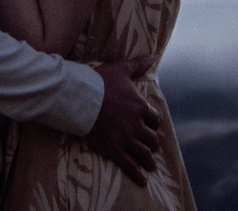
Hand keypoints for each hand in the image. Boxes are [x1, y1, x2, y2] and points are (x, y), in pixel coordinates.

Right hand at [87, 56, 160, 186]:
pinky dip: (137, 175)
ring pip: (143, 153)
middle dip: (152, 143)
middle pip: (151, 138)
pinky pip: (130, 166)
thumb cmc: (102, 82)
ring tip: (151, 165)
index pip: (154, 119)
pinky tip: (143, 181)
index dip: (154, 124)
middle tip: (152, 147)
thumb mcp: (121, 70)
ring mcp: (126, 139)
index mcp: (140, 107)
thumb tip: (151, 56)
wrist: (83, 98)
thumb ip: (137, 65)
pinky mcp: (115, 150)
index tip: (152, 127)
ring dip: (149, 160)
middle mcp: (136, 125)